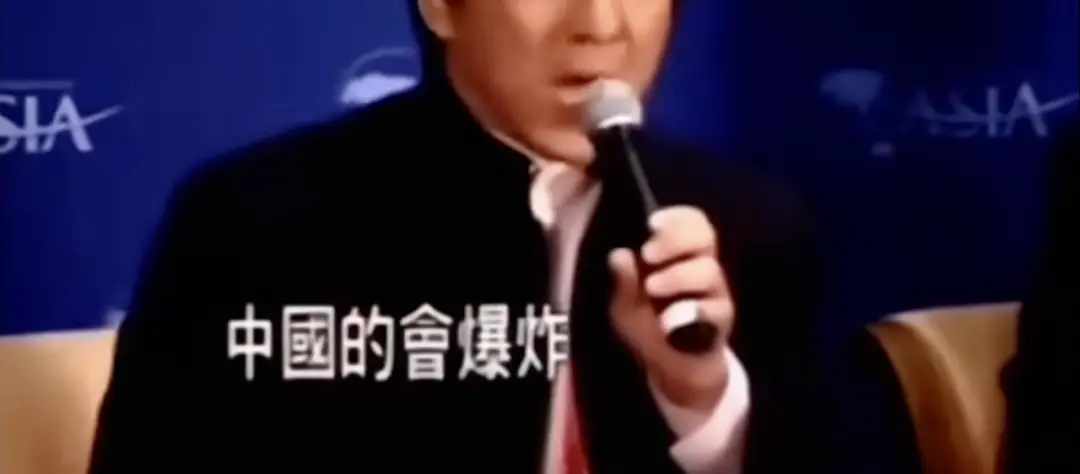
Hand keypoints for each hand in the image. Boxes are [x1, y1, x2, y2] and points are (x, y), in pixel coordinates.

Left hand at [608, 206, 734, 411]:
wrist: (674, 372)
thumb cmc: (649, 329)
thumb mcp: (625, 308)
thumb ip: (623, 284)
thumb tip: (619, 255)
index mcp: (678, 256)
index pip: (688, 222)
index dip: (675, 218)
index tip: (651, 224)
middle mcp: (701, 266)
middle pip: (704, 235)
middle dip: (675, 239)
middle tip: (648, 254)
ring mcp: (715, 292)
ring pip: (708, 270)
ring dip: (678, 276)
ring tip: (652, 288)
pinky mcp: (723, 320)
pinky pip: (715, 308)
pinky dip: (693, 311)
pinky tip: (671, 321)